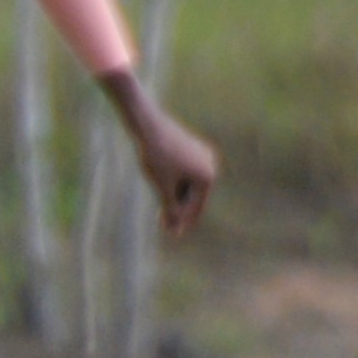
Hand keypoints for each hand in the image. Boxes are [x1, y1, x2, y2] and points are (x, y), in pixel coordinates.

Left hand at [106, 78, 222, 235]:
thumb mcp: (163, 187)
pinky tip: (162, 186)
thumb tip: (175, 229)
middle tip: (164, 225)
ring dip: (175, 195)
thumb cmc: (155, 156)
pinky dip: (175, 181)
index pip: (195, 207)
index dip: (182, 222)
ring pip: (188, 183)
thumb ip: (171, 209)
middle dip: (178, 209)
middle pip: (194, 195)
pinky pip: (185, 171)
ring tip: (161, 205)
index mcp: (207, 177)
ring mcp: (202, 155)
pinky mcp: (192, 147)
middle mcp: (211, 165)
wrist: (147, 123)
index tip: (171, 234)